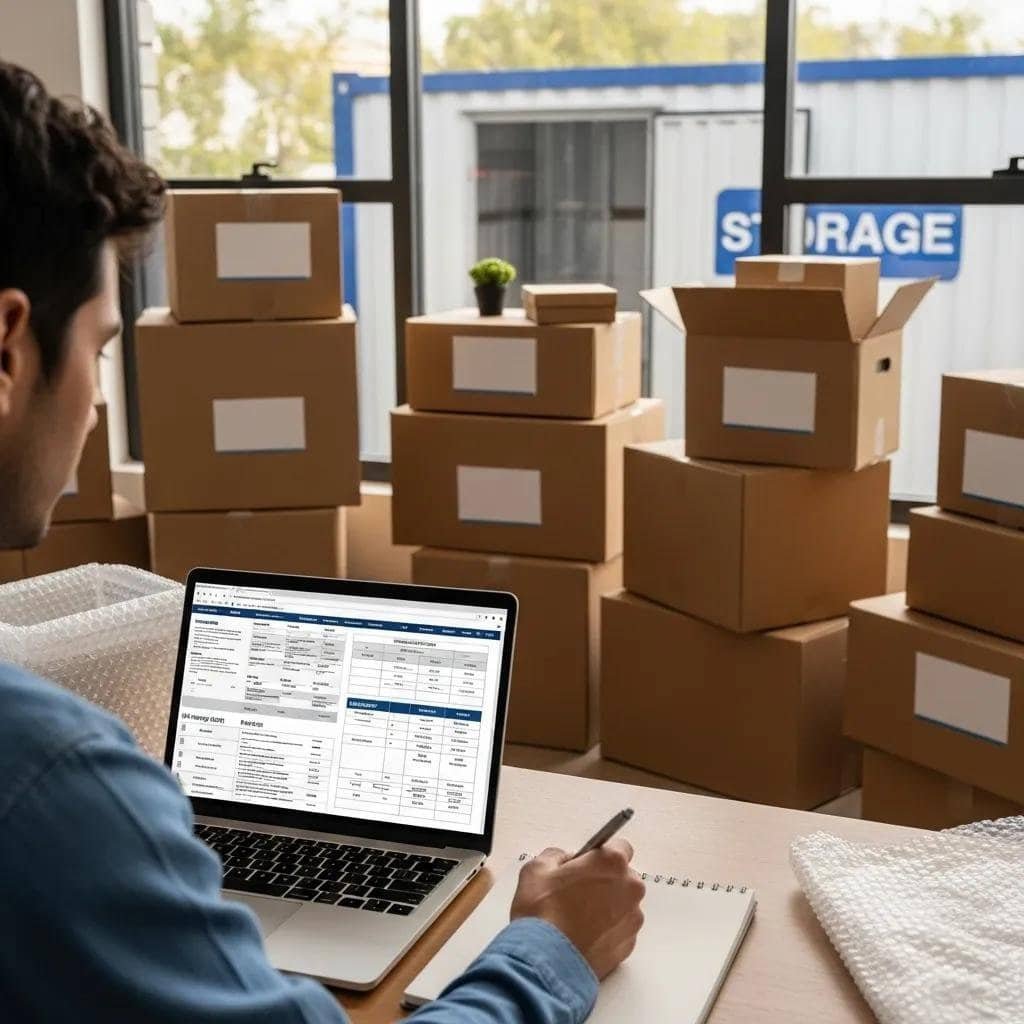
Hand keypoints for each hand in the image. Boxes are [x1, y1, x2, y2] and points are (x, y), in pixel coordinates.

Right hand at [509, 840, 645, 979]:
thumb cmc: (542, 913)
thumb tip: (566, 862)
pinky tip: (583, 936)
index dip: (601, 856)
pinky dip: (607, 931)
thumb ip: (557, 856)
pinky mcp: (628, 947)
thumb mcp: (536, 868)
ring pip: (623, 905)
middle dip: (604, 881)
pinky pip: (620, 930)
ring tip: (577, 919)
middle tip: (576, 893)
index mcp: (612, 863)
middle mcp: (630, 889)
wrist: (545, 963)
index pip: (620, 847)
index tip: (586, 865)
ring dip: (607, 907)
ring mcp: (631, 920)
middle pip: (623, 877)